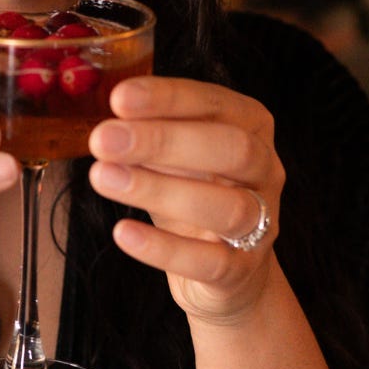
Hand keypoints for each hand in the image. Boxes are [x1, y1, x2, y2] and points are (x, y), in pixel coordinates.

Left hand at [87, 76, 284, 324]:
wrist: (223, 269)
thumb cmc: (193, 189)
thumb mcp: (173, 154)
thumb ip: (149, 132)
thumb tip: (110, 124)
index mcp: (250, 125)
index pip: (214, 103)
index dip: (168, 99)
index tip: (119, 98)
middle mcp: (266, 169)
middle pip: (231, 149)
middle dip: (163, 141)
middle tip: (102, 140)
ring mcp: (262, 222)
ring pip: (226, 206)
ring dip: (159, 191)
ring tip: (103, 178)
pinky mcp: (243, 270)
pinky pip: (210, 261)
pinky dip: (164, 248)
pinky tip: (123, 233)